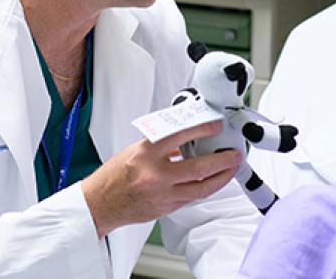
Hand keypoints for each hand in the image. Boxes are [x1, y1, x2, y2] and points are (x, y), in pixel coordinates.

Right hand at [81, 120, 239, 236]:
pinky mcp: (166, 208)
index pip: (180, 136)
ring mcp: (162, 194)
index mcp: (146, 153)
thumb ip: (162, 145)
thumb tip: (186, 138)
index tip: (216, 127)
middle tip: (235, 154)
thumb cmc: (114, 175)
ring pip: (201, 188)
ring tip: (231, 168)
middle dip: (222, 161)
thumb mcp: (135, 150)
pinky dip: (206, 188)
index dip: (203, 130)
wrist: (100, 204)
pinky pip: (192, 198)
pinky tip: (214, 181)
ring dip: (221, 178)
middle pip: (198, 168)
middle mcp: (155, 174)